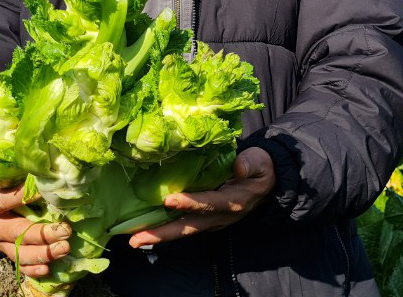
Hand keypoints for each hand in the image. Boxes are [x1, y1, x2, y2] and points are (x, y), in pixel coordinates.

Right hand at [0, 177, 71, 278]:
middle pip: (17, 232)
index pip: (5, 200)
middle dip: (43, 234)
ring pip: (19, 253)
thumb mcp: (1, 173)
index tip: (49, 192)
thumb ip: (19, 171)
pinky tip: (48, 268)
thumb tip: (45, 168)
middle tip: (65, 230)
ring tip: (64, 248)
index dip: (27, 196)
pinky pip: (19, 264)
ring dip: (43, 253)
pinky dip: (33, 269)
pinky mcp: (5, 250)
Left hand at [128, 147, 275, 247]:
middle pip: (189, 227)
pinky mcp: (206, 219)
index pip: (209, 203)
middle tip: (136, 239)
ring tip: (134, 239)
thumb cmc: (260, 168)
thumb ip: (250, 164)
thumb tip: (238, 167)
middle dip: (163, 234)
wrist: (267, 183)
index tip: (169, 200)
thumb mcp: (260, 162)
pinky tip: (146, 228)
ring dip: (159, 235)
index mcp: (234, 201)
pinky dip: (165, 228)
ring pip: (184, 229)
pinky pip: (184, 225)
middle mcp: (221, 216)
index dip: (190, 203)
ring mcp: (213, 220)